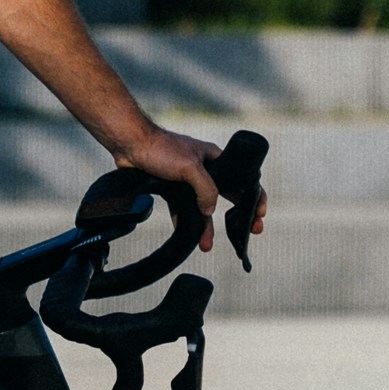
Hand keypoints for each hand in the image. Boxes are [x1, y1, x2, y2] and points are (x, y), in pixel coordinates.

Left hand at [117, 127, 266, 253]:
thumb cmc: (160, 148)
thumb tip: (210, 211)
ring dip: (205, 226)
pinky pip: (182, 208)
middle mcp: (203, 169)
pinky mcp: (170, 187)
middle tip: (247, 233)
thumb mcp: (191, 168)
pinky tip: (187, 235)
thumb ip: (206, 190)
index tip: (259, 214)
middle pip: (224, 196)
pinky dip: (185, 221)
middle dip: (234, 217)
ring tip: (206, 245)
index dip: (254, 196)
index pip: (242, 178)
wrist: (129, 144)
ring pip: (201, 206)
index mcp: (214, 158)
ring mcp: (186, 179)